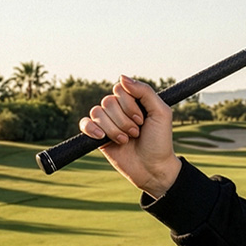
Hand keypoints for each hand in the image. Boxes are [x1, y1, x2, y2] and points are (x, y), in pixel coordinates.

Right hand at [79, 76, 180, 197]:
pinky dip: (91, 128)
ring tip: (126, 140)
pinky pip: (84, 123)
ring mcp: (107, 122)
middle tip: (136, 133)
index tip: (142, 120)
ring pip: (97, 113)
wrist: (152, 169)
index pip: (119, 89)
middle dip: (123, 120)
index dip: (129, 105)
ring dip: (113, 129)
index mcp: (134, 101)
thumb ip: (144, 92)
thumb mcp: (161, 113)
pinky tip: (100, 136)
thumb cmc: (160, 142)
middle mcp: (119, 110)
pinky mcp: (97, 136)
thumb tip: (122, 77)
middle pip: (108, 101)